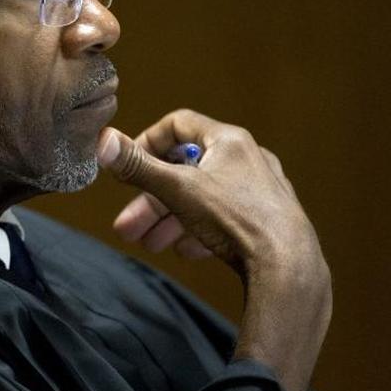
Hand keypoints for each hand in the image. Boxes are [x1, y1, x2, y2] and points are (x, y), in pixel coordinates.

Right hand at [98, 109, 315, 274]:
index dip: (148, 143)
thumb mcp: (177, 189)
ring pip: (203, 199)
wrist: (288, 266)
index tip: (129, 166)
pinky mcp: (268, 220)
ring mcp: (260, 191)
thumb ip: (138, 165)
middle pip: (186, 172)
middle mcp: (248, 159)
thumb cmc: (235, 218)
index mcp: (228, 141)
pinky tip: (189, 251)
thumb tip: (102, 140)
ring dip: (171, 220)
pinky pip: (225, 219)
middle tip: (127, 226)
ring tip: (151, 244)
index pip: (178, 125)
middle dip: (152, 201)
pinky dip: (201, 231)